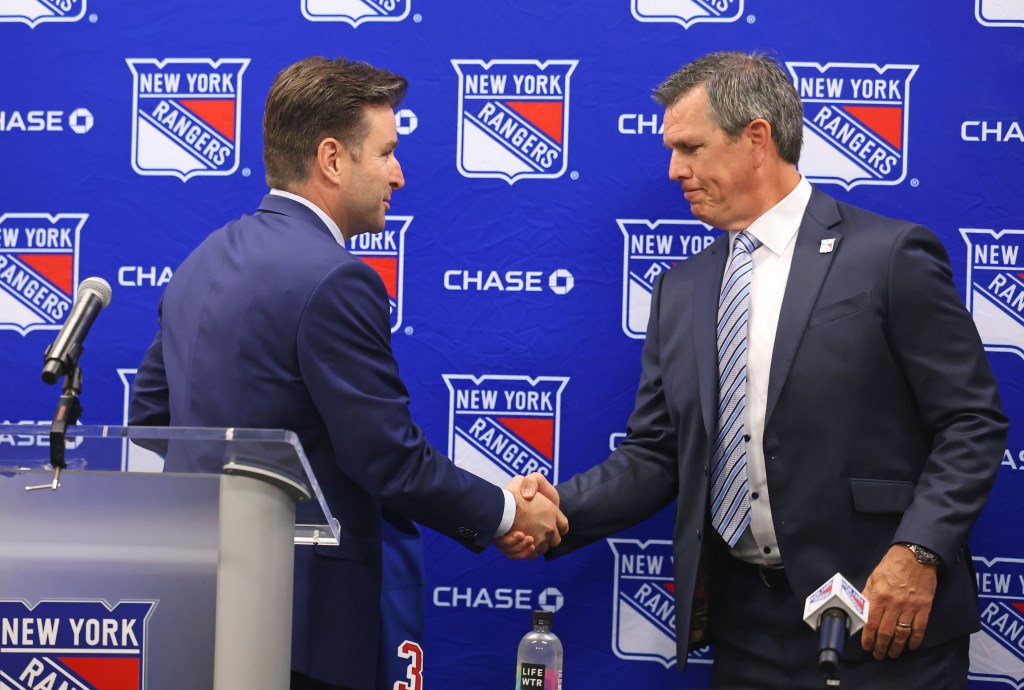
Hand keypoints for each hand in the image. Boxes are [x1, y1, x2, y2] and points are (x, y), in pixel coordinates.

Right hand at [494, 474, 567, 559]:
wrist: (502, 509)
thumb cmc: (512, 494)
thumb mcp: (525, 480)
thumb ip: (532, 483)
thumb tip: (530, 493)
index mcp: (553, 512)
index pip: (563, 525)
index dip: (558, 526)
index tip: (550, 525)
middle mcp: (550, 527)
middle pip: (555, 540)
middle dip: (547, 538)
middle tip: (536, 532)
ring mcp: (541, 538)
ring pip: (543, 548)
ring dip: (536, 545)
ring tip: (526, 538)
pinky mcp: (530, 547)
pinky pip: (532, 554)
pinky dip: (527, 551)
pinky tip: (521, 544)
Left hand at [860, 544, 937, 658]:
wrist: (915, 556)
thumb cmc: (891, 565)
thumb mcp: (873, 578)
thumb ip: (867, 594)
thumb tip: (861, 610)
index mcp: (878, 596)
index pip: (871, 623)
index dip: (868, 638)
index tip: (866, 646)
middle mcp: (893, 604)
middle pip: (886, 631)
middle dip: (881, 646)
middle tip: (878, 655)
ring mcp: (910, 607)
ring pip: (902, 633)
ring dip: (896, 646)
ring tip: (892, 654)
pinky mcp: (924, 607)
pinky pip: (919, 628)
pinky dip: (915, 640)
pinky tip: (911, 647)